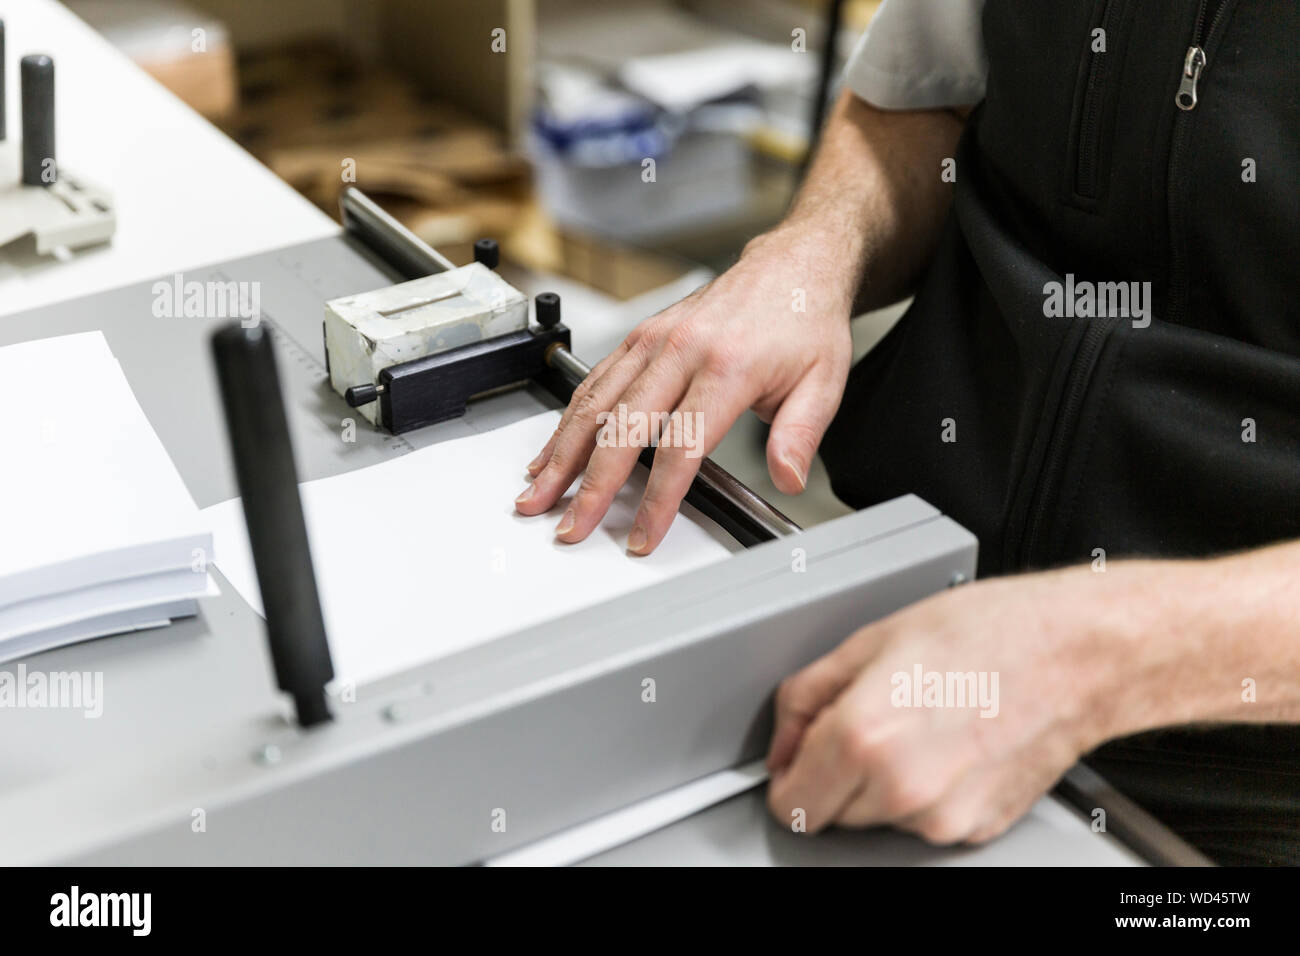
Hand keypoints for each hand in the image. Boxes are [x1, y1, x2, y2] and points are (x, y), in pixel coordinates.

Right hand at [513, 226, 854, 553]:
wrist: (791, 265)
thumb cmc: (803, 322)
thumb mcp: (825, 381)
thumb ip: (800, 435)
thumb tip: (787, 478)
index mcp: (727, 367)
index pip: (681, 447)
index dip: (658, 499)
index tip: (643, 535)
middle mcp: (682, 350)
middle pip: (623, 430)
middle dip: (590, 487)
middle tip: (570, 527)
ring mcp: (654, 339)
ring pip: (595, 404)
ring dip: (562, 455)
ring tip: (536, 494)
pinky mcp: (640, 335)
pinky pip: (595, 381)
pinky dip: (567, 420)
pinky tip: (550, 451)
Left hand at [765, 566, 1143, 844]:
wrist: (1076, 655)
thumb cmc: (991, 633)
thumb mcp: (872, 640)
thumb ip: (807, 695)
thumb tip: (784, 737)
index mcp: (864, 738)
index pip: (789, 804)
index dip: (788, 775)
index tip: (797, 758)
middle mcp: (901, 789)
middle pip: (832, 811)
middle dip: (836, 773)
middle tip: (871, 718)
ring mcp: (942, 817)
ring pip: (878, 817)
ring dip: (883, 783)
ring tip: (921, 722)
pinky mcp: (976, 828)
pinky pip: (925, 820)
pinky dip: (926, 792)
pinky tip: (950, 743)